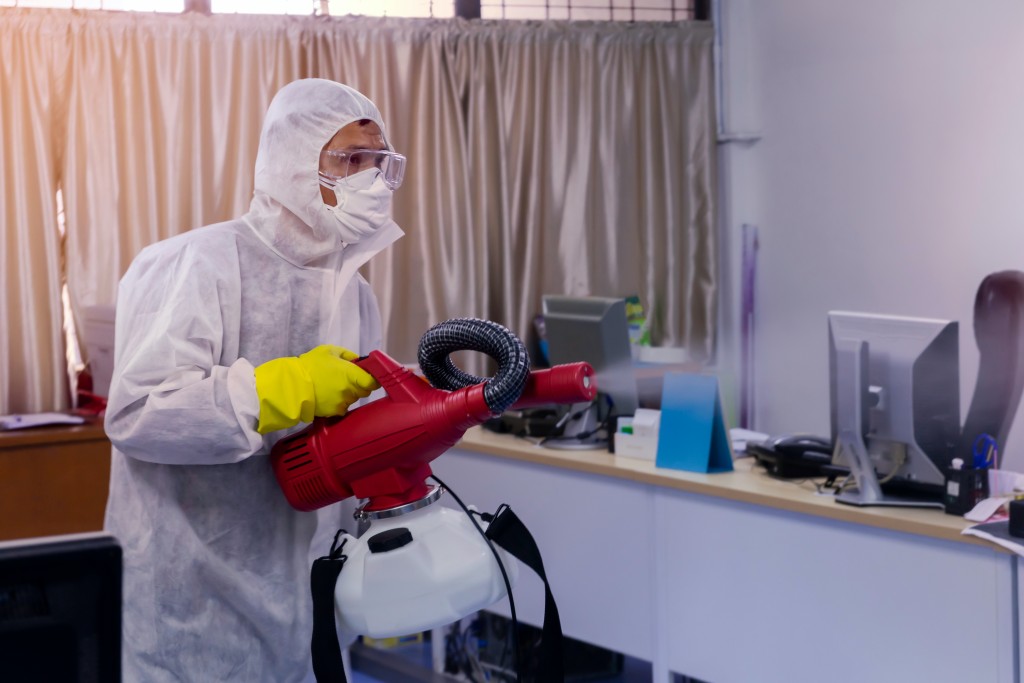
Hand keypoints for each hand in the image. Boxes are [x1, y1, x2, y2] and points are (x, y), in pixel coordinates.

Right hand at [254, 345, 379, 433]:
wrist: (292, 385)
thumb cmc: (310, 366)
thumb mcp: (328, 351)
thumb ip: (347, 354)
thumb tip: (358, 360)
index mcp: (351, 374)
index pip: (373, 382)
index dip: (373, 379)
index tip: (370, 376)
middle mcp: (350, 389)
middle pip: (365, 391)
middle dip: (359, 385)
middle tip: (346, 379)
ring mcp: (343, 402)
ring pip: (353, 399)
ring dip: (348, 394)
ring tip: (332, 387)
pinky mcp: (335, 411)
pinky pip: (343, 407)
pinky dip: (339, 403)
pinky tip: (328, 396)